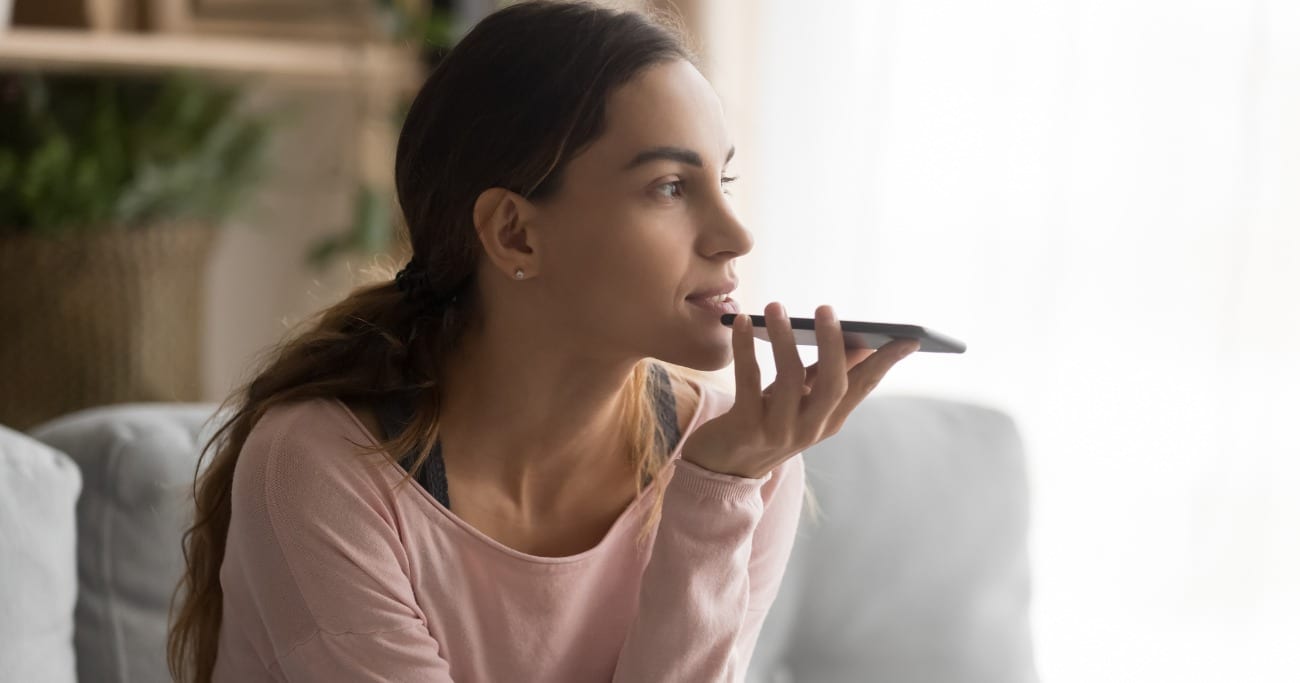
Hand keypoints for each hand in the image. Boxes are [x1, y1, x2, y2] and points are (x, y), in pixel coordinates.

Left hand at [680, 302, 920, 478]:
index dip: (886, 362)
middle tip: (826, 309)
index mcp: (829, 419)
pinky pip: (748, 382)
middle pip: (833, 385)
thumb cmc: (764, 420)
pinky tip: (742, 322)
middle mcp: (810, 428)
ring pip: (789, 379)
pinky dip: (745, 349)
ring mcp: (779, 431)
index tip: (910, 338)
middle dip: (833, 345)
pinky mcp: (746, 429)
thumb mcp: (799, 399)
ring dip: (784, 338)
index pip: (864, 387)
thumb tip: (860, 340)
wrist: (721, 466)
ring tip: (776, 307)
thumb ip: (824, 372)